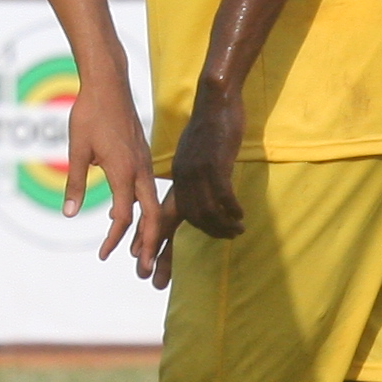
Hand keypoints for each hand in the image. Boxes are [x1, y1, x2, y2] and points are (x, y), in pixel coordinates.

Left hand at [60, 65, 157, 276]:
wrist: (108, 84)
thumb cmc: (89, 114)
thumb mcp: (76, 149)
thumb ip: (75, 183)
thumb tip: (68, 214)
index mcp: (122, 170)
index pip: (122, 215)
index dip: (113, 239)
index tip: (103, 254)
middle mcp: (139, 169)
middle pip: (151, 215)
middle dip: (148, 244)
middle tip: (144, 268)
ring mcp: (144, 162)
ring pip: (153, 203)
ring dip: (148, 228)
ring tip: (141, 249)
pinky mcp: (142, 155)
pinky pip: (148, 188)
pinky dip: (144, 208)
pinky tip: (129, 213)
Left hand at [149, 93, 247, 277]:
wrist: (215, 100)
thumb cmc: (206, 128)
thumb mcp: (191, 156)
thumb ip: (190, 179)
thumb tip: (191, 200)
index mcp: (173, 178)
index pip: (155, 216)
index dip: (148, 242)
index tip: (141, 267)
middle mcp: (179, 178)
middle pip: (171, 223)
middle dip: (164, 255)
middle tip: (160, 281)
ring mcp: (196, 170)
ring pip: (202, 211)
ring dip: (219, 227)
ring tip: (234, 233)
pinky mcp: (214, 162)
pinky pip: (222, 195)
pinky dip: (231, 210)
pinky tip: (240, 217)